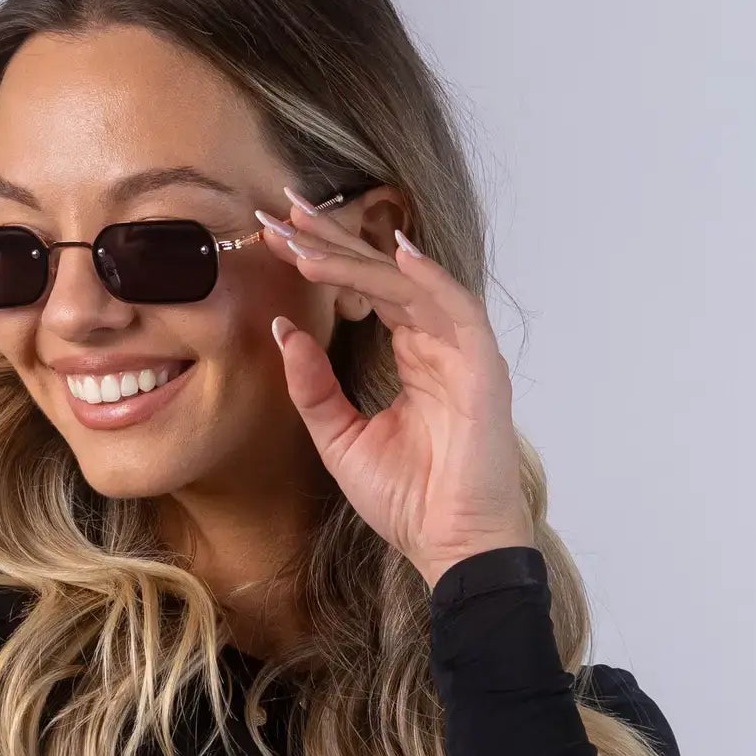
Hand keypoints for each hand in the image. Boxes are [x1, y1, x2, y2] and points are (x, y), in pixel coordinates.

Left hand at [261, 195, 533, 588]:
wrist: (448, 545)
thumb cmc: (407, 499)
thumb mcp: (339, 437)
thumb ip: (313, 385)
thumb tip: (284, 329)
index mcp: (409, 357)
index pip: (363, 292)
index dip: (321, 261)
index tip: (274, 236)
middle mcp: (436, 345)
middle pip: (381, 276)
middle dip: (331, 240)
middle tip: (282, 209)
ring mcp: (461, 353)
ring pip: (408, 285)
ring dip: (359, 256)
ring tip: (308, 234)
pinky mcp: (481, 369)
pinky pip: (457, 310)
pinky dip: (428, 280)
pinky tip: (395, 253)